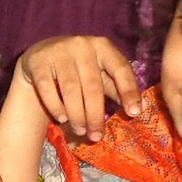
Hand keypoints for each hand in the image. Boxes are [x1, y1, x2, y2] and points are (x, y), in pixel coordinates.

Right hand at [14, 35, 141, 142]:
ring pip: (70, 89)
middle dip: (95, 115)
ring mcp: (59, 52)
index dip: (129, 92)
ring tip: (80, 131)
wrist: (41, 54)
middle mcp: (83, 45)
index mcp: (104, 47)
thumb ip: (118, 90)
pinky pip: (48, 88)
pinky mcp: (39, 62)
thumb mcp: (100, 74)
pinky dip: (56, 107)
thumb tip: (141, 109)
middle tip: (96, 136)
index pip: (121, 69)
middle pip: (93, 86)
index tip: (134, 113)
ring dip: (76, 115)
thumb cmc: (78, 68)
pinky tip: (62, 119)